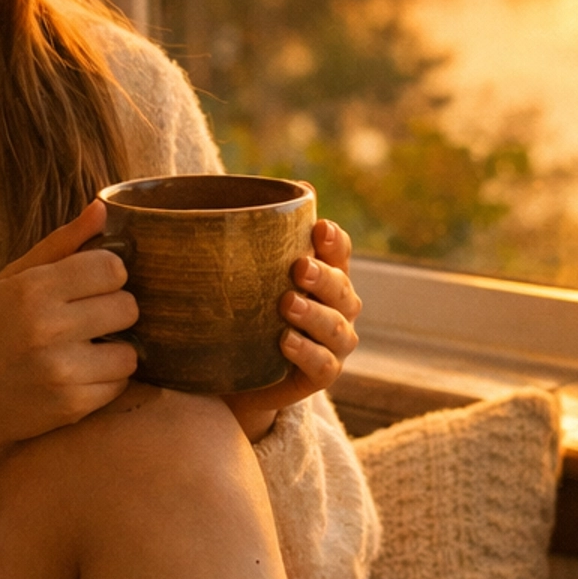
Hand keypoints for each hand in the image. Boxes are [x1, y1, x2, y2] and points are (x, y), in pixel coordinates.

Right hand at [0, 200, 138, 485]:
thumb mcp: (7, 281)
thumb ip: (59, 244)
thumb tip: (103, 208)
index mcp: (32, 291)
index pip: (111, 268)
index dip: (108, 274)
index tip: (94, 284)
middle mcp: (49, 329)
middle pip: (127, 307)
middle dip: (114, 310)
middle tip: (90, 318)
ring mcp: (62, 372)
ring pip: (130, 352)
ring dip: (115, 350)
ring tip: (87, 349)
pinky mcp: (71, 407)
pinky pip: (118, 385)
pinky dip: (105, 380)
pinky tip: (79, 375)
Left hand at [224, 218, 360, 442]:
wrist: (236, 377)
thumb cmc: (245, 317)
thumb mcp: (246, 279)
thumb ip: (251, 245)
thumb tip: (257, 201)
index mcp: (325, 277)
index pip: (339, 253)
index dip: (334, 241)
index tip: (319, 227)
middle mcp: (337, 308)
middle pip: (341, 288)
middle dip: (323, 276)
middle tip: (299, 266)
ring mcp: (334, 343)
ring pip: (336, 327)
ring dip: (314, 314)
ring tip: (288, 304)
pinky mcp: (322, 375)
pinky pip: (322, 365)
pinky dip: (307, 352)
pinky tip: (285, 341)